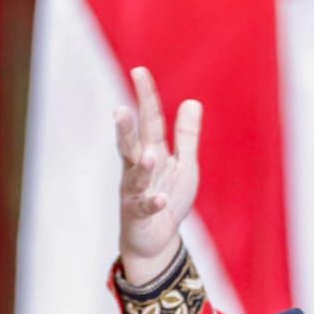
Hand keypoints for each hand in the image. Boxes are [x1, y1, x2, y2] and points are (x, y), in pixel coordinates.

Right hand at [115, 67, 201, 284]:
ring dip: (141, 167)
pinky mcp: (137, 216)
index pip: (149, 120)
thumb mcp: (184, 164)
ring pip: (134, 176)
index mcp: (151, 151)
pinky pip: (145, 208)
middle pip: (131, 144)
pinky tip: (161, 198)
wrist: (155, 242)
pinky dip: (153, 203)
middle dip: (125, 128)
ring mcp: (134, 192)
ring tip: (149, 155)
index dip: (145, 97)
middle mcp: (138, 169)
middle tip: (120, 110)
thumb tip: (193, 101)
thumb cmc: (168, 197)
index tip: (139, 71)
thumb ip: (187, 136)